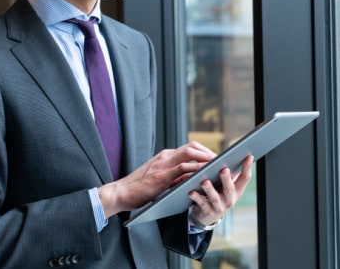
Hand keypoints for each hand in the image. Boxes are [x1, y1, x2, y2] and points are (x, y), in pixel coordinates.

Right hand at [98, 141, 216, 217]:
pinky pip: (183, 168)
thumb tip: (190, 178)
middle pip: (192, 146)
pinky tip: (204, 174)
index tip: (214, 158)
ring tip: (217, 166)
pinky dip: (196, 169)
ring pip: (189, 153)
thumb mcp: (158, 179)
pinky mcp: (161, 175)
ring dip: (205, 158)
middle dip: (208, 152)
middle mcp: (165, 156)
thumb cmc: (138, 189)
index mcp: (164, 156)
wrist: (120, 193)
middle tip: (219, 161)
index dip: (203, 151)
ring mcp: (163, 164)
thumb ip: (173, 176)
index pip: (188, 148)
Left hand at [188, 154, 253, 226]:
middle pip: (229, 189)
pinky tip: (191, 191)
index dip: (247, 168)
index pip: (245, 178)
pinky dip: (196, 197)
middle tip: (224, 169)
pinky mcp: (208, 212)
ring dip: (209, 189)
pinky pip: (202, 204)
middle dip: (226, 179)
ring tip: (204, 181)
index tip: (249, 156)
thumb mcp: (225, 185)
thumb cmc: (218, 193)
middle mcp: (230, 199)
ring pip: (215, 198)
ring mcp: (220, 207)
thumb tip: (228, 155)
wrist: (208, 215)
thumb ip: (228, 174)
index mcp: (237, 190)